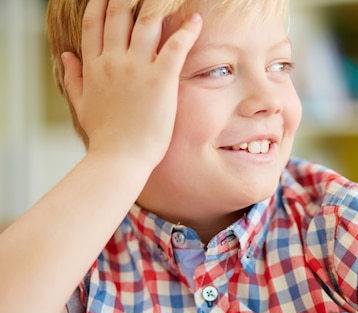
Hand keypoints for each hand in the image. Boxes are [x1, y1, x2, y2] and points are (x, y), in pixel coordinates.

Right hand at [61, 0, 201, 165]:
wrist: (120, 158)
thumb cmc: (104, 137)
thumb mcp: (82, 105)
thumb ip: (74, 78)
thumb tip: (66, 55)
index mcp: (94, 66)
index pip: (94, 24)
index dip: (100, 4)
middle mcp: (113, 61)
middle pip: (119, 15)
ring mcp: (137, 68)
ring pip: (147, 22)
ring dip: (157, 5)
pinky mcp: (160, 79)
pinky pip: (176, 46)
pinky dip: (187, 30)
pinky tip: (196, 20)